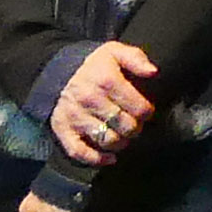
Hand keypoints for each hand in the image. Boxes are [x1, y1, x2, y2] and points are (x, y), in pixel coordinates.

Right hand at [49, 40, 161, 168]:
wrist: (57, 71)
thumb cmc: (93, 65)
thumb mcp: (114, 51)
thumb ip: (136, 58)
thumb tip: (153, 72)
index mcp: (106, 80)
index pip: (139, 108)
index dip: (147, 112)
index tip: (145, 111)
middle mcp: (90, 100)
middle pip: (126, 127)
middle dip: (135, 128)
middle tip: (134, 124)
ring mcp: (76, 116)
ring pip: (108, 141)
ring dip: (121, 142)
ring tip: (123, 135)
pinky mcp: (63, 129)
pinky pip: (81, 152)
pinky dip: (97, 159)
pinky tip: (110, 157)